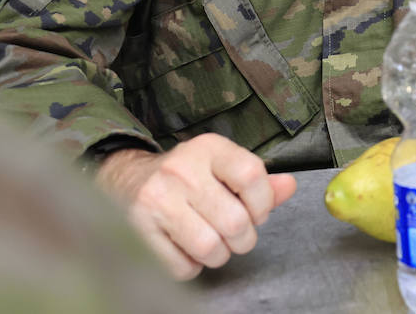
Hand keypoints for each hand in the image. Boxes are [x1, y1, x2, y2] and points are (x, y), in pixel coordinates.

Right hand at [95, 132, 296, 279]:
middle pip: (235, 221)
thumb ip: (259, 181)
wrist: (126, 180)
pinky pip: (182, 266)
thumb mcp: (222, 167)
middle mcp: (181, 169)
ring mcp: (157, 200)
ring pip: (210, 247)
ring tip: (212, 242)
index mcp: (209, 148)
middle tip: (236, 235)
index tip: (257, 212)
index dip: (263, 203)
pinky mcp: (138, 229)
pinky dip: (191, 266)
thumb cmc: (186, 177)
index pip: (252, 175)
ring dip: (219, 255)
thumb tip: (290, 186)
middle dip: (243, 238)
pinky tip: (186, 248)